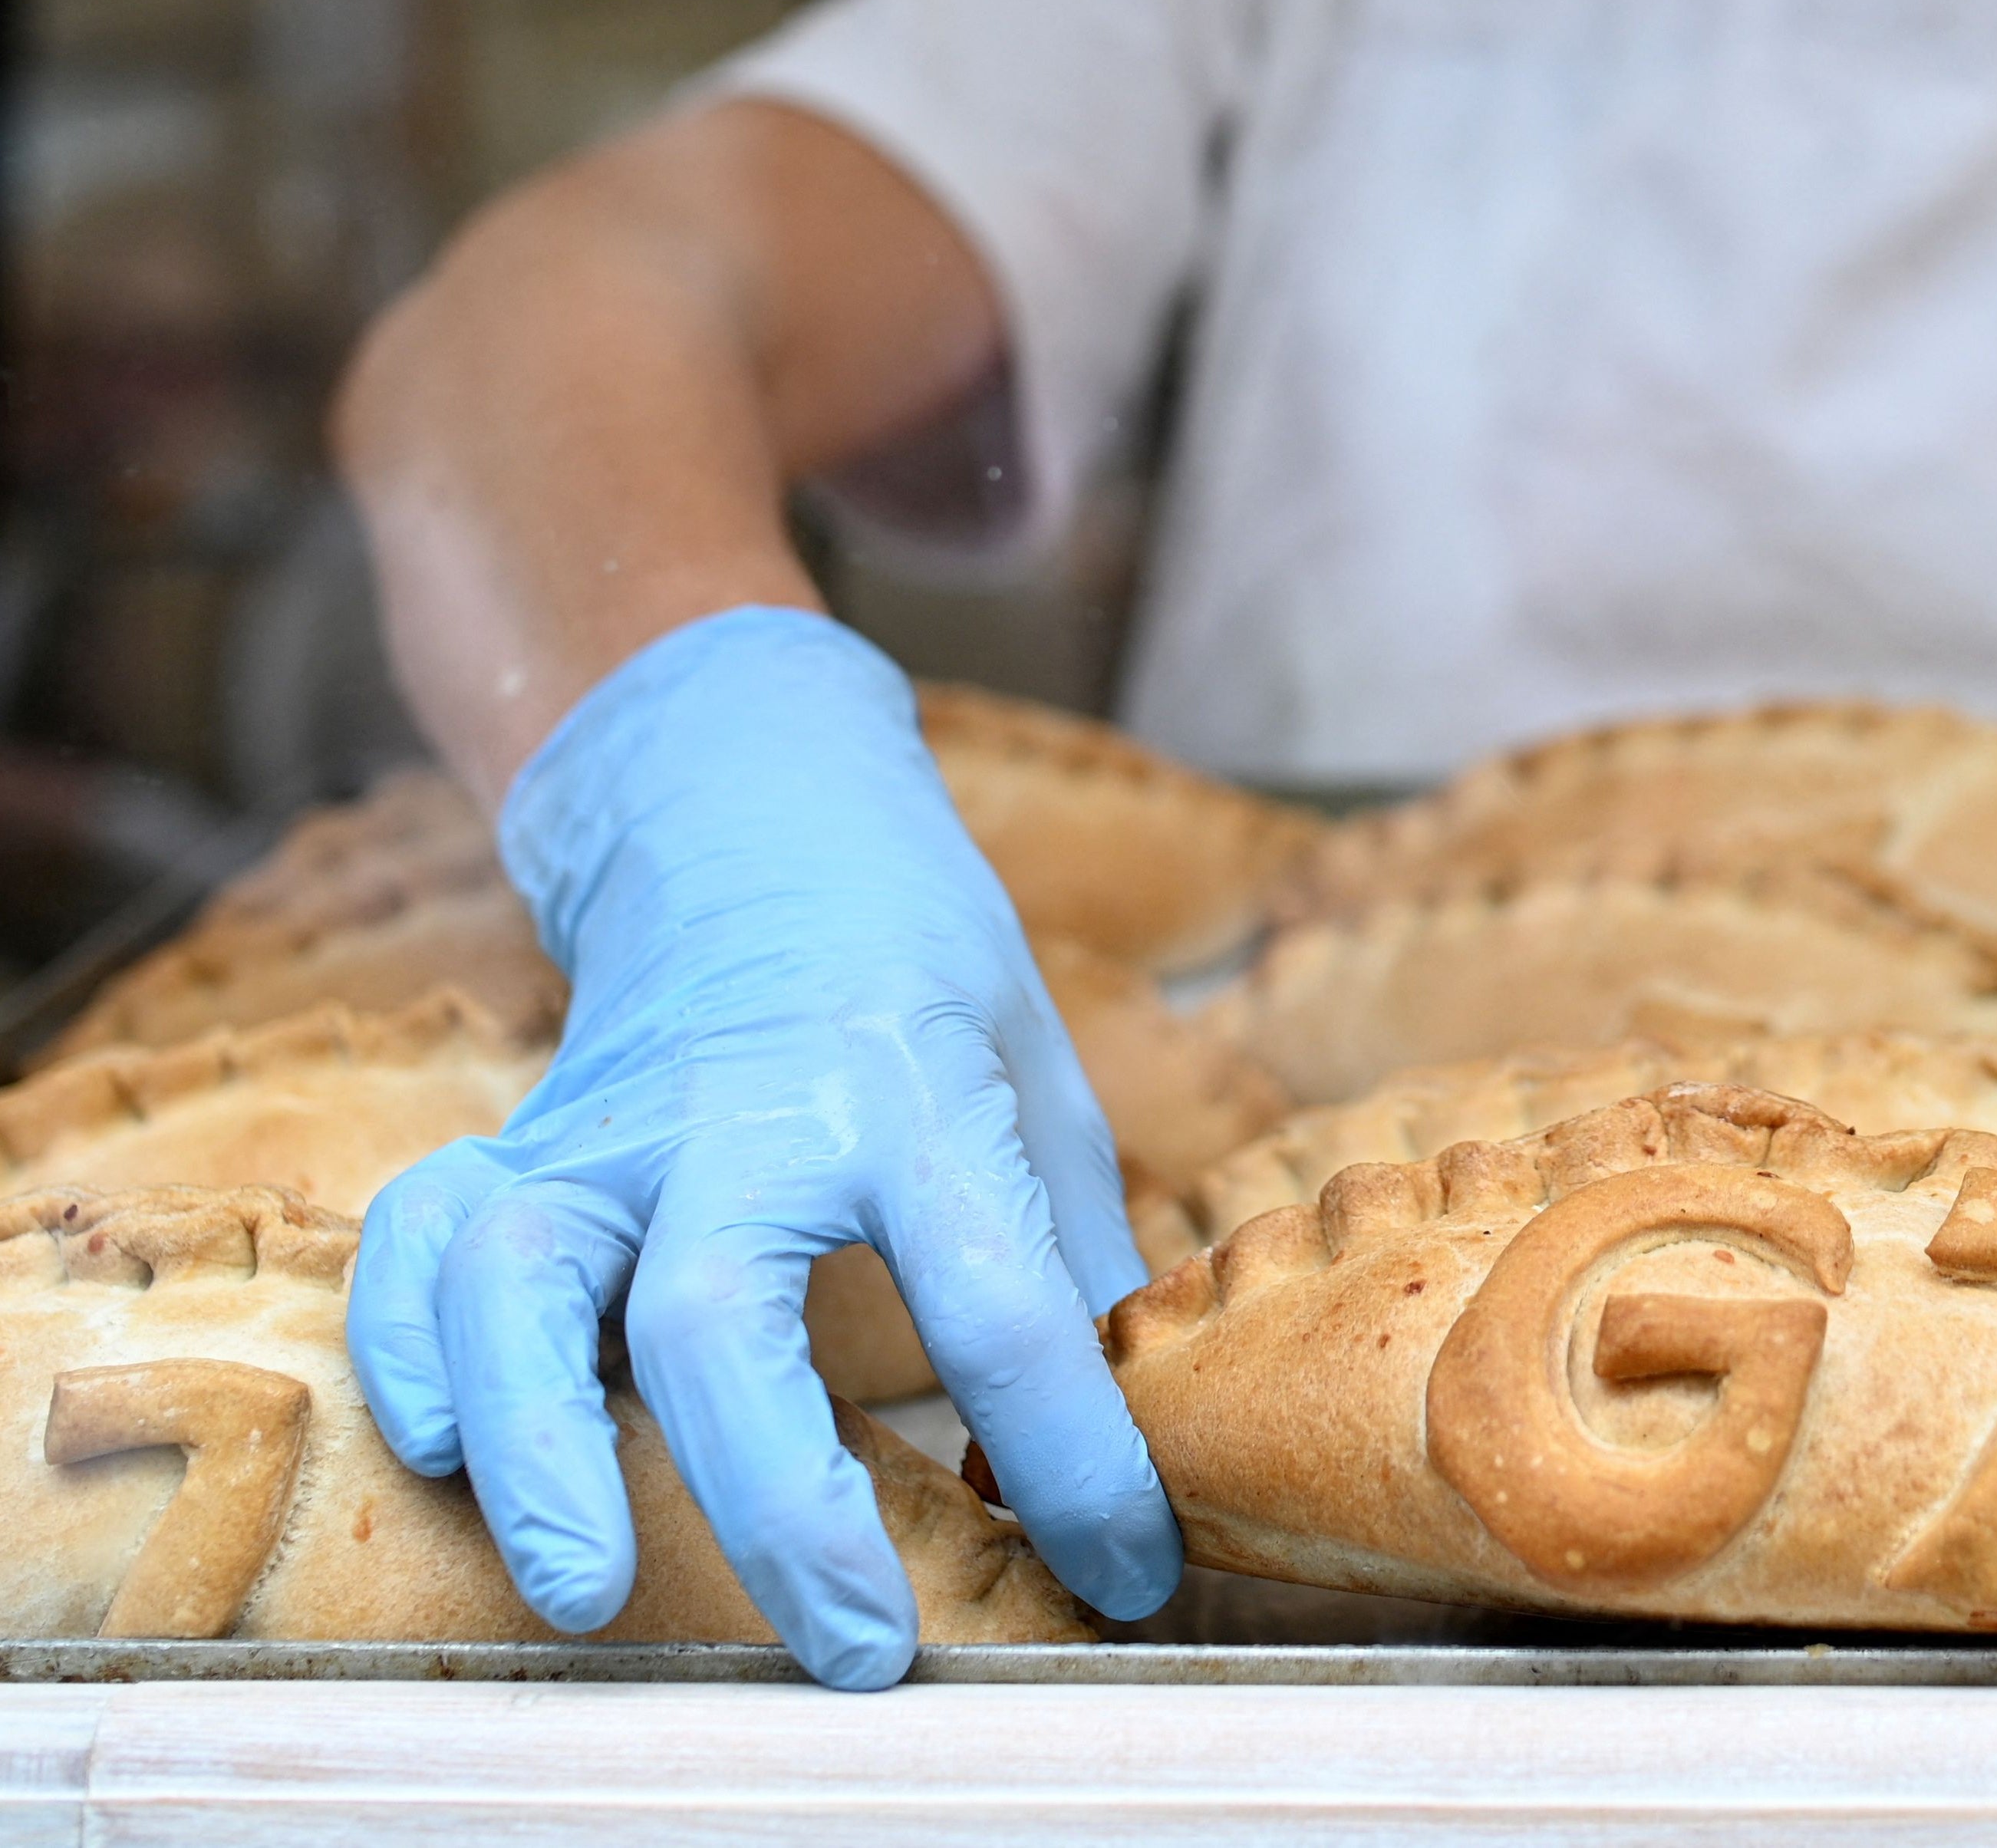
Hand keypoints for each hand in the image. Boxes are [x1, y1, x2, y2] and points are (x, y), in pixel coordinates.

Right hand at [348, 608, 1181, 1685]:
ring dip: (542, 1445)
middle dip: (780, 1500)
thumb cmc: (925, 968)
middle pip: (721, 1312)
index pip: (1005, 1301)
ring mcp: (611, 1125)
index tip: (1128, 1574)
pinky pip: (422, 1241)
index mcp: (918, 1091)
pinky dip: (410, 1349)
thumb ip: (1070, 1256)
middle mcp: (748, 1111)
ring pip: (522, 1280)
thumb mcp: (1041, 1074)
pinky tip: (446, 1453)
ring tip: (584, 1591)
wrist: (758, 804)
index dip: (1077, 1460)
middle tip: (858, 1649)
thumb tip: (1123, 1448)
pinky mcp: (519, 1136)